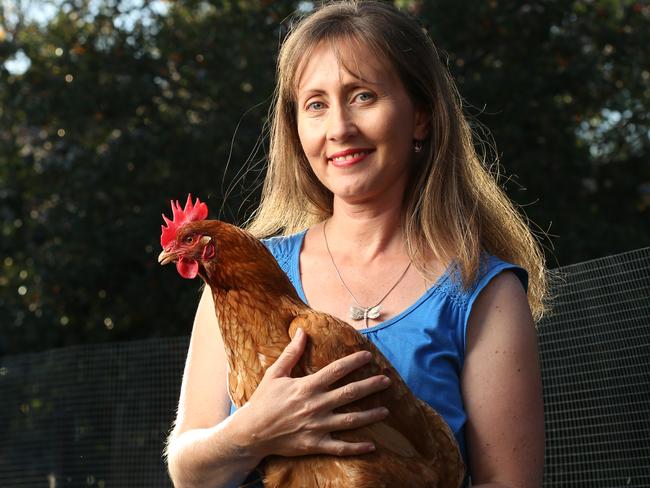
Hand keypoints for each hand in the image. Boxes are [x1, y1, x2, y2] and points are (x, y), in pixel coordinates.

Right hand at [237, 328, 390, 457]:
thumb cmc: (263, 401)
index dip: (354, 361)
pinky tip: (372, 446)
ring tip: (386, 411)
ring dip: (370, 415)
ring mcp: (317, 426)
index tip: (369, 356)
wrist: (251, 432)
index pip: (337, 370)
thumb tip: (302, 331)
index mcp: (307, 386)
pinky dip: (357, 447)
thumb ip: (292, 353)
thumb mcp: (275, 373)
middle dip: (371, 386)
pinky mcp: (315, 444)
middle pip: (350, 393)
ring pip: (350, 420)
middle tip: (387, 381)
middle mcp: (316, 405)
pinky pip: (340, 447)